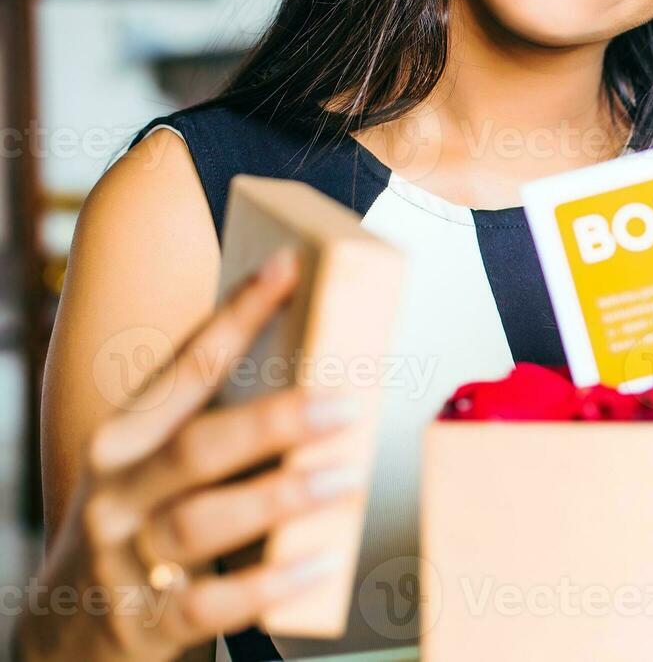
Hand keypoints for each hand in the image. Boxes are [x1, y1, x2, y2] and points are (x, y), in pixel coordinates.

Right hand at [18, 250, 365, 661]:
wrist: (64, 640)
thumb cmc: (142, 532)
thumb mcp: (155, 473)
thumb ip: (212, 428)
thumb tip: (318, 370)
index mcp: (125, 441)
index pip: (187, 366)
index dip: (238, 315)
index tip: (288, 268)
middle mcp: (118, 495)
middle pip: (198, 446)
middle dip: (275, 420)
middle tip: (347, 404)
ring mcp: (126, 563)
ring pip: (205, 521)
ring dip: (281, 496)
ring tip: (346, 478)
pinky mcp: (144, 625)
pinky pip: (210, 603)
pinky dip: (268, 584)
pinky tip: (318, 563)